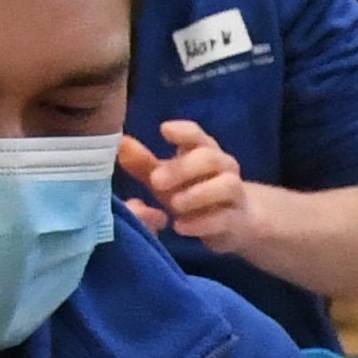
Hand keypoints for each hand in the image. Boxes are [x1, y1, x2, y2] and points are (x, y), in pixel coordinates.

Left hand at [116, 119, 248, 247]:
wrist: (233, 221)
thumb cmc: (193, 193)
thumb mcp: (167, 179)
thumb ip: (144, 164)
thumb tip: (121, 143)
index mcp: (204, 150)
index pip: (197, 135)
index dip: (183, 131)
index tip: (164, 130)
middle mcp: (224, 167)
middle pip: (210, 158)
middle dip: (183, 168)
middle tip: (156, 181)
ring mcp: (234, 194)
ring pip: (227, 185)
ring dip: (199, 194)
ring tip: (173, 204)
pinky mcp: (237, 220)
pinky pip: (225, 219)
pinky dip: (202, 223)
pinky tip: (180, 227)